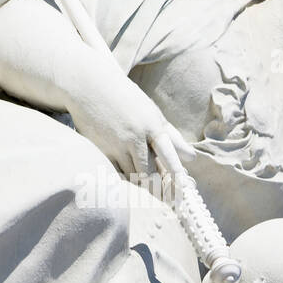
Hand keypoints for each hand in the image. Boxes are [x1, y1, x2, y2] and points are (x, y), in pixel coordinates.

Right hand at [66, 75, 194, 182]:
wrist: (90, 87)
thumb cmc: (127, 100)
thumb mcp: (152, 113)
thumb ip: (172, 137)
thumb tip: (192, 158)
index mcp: (152, 126)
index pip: (168, 154)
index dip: (176, 172)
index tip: (184, 187)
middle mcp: (135, 137)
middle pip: (149, 173)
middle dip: (157, 185)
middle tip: (166, 196)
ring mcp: (116, 146)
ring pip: (132, 176)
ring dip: (140, 180)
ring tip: (144, 178)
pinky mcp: (100, 151)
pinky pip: (117, 173)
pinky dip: (124, 176)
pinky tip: (127, 169)